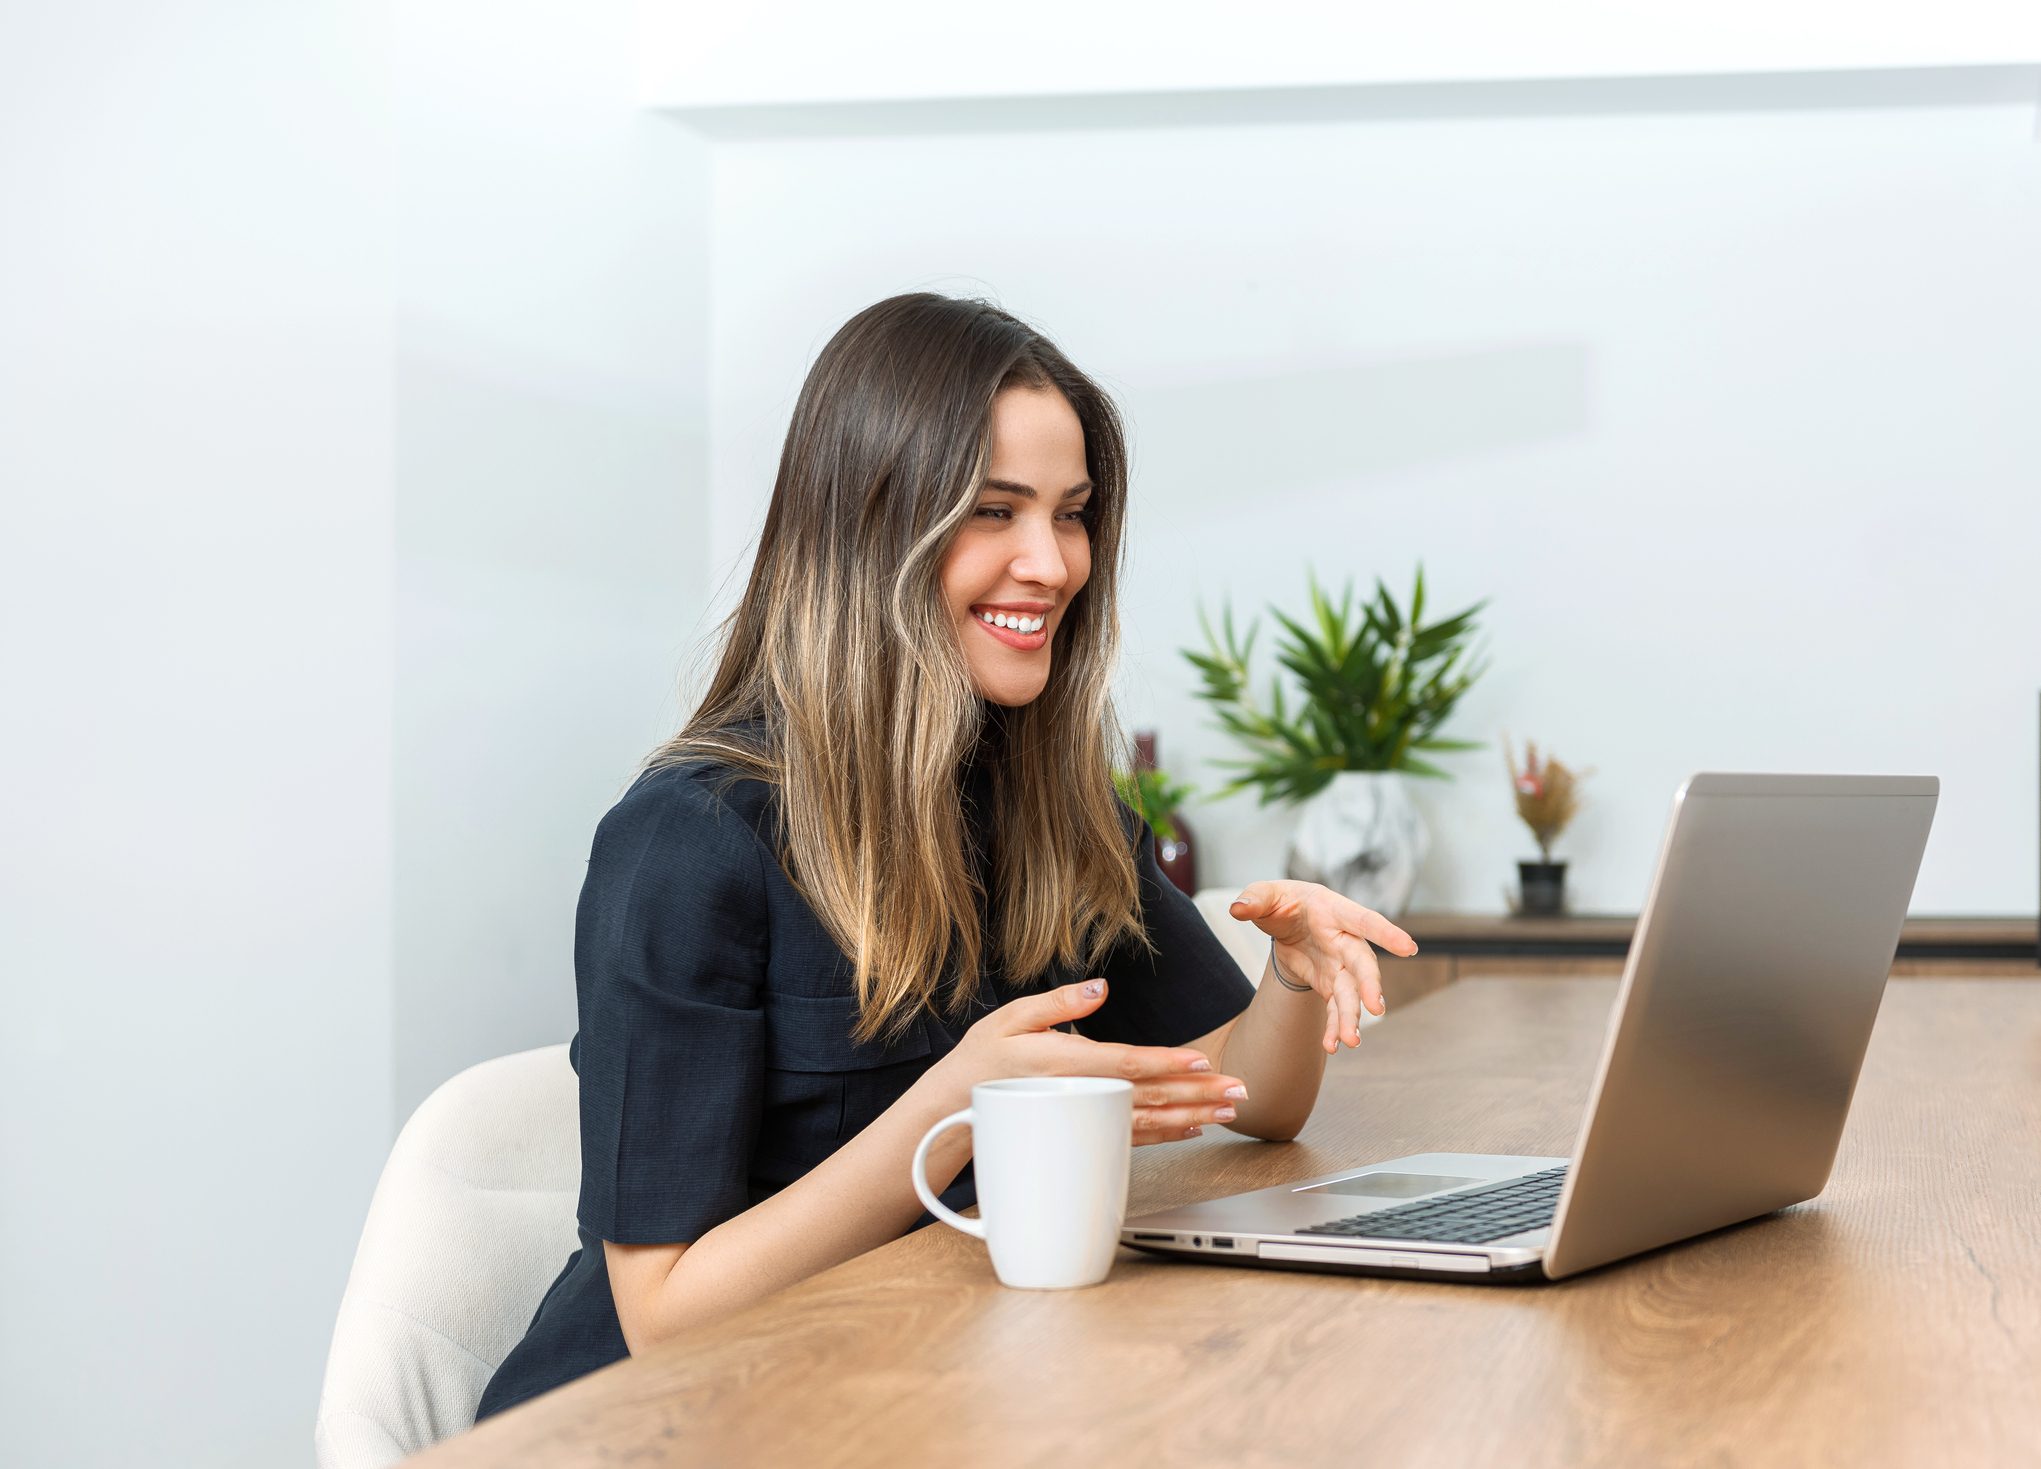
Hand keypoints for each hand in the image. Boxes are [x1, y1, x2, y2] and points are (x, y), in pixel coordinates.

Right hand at [943, 978, 1247, 1144]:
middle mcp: (1080, 1096)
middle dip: (1198, 1094)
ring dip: (1192, 1117)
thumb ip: (1058, 1002)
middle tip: (1238, 1091)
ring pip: (1148, 1123)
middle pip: (1150, 1097)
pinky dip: (1166, 1134)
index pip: (1126, 1065)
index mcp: (1065, 1063)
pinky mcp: (1083, 1132)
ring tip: (1227, 1111)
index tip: (1201, 1062)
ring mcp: (1083, 1119)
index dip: (1166, 1064)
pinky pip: (1132, 1137)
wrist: (953, 1112)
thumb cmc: (982, 1060)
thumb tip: (1099, 989)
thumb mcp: (1011, 1017)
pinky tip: (1191, 1128)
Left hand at [1228, 880, 1418, 1053]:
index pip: (1364, 920)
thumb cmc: (1284, 901)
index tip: (1408, 947)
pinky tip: (1333, 1045)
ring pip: (1352, 992)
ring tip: (1350, 1041)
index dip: (1386, 933)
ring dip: (1352, 1016)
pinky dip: (1336, 1026)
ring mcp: (1340, 964)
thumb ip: (1254, 900)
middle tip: (1375, 1006)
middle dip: (1370, 985)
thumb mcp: (1265, 895)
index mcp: (1333, 911)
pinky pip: (1337, 1008)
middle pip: (1362, 963)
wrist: (1288, 920)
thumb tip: (1238, 908)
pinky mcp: (1330, 984)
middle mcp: (1344, 939)